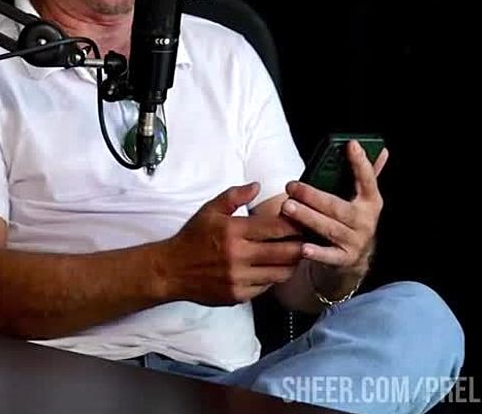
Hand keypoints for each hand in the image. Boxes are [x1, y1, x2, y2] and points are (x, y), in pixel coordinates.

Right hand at [161, 182, 304, 305]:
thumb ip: (234, 196)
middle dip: (302, 245)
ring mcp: (239, 278)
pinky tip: (273, 268)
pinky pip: (266, 287)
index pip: (276, 227)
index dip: (295, 224)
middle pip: (286, 252)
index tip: (304, 220)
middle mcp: (239, 256)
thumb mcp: (209, 210)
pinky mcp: (238, 295)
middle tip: (310, 240)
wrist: (171, 270)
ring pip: (281, 273)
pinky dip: (273, 277)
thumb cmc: (192, 237)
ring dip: (292, 264)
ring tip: (296, 254)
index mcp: (233, 231)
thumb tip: (257, 185)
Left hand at [281, 140, 388, 269]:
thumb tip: (382, 150)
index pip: (367, 179)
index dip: (360, 163)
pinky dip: (317, 253)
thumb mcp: (361, 199)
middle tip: (291, 186)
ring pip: (329, 229)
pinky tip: (303, 247)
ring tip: (287, 208)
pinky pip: (329, 256)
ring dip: (307, 218)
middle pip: (338, 207)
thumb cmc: (351, 220)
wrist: (355, 258)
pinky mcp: (344, 259)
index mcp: (371, 202)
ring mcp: (355, 241)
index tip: (351, 145)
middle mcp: (365, 221)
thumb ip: (367, 175)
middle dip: (313, 197)